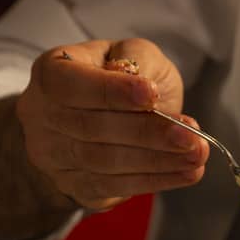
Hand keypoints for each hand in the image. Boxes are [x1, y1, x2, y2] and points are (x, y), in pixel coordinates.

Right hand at [16, 38, 209, 211]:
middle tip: (190, 135)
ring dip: (157, 161)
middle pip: (91, 128)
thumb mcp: (129, 53)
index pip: (71, 84)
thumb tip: (139, 83)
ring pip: (105, 162)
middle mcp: (43, 116)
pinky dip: (154, 180)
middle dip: (147, 133)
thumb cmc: (117, 78)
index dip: (110, 91)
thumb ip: (135, 60)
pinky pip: (114, 187)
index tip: (152, 95)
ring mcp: (55, 156)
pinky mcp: (75, 186)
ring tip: (196, 155)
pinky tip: (184, 173)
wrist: (96, 117)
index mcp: (51, 72)